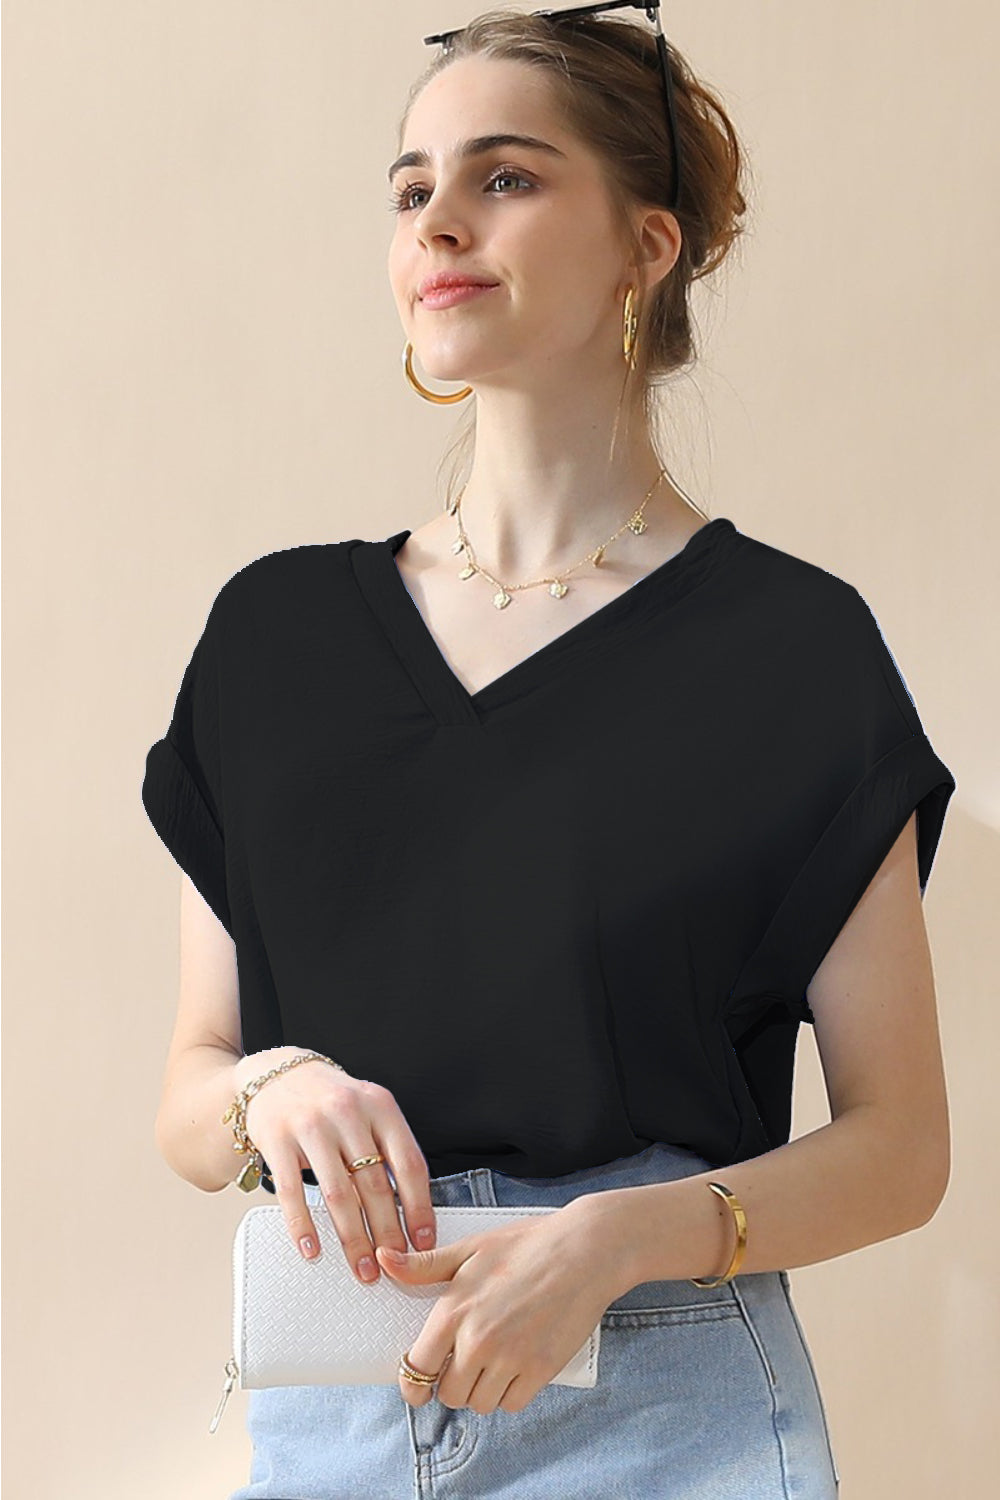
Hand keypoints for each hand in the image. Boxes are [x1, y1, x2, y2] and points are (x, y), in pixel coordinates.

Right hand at [233, 1048, 436, 1282]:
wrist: (277, 1072)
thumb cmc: (331, 1100)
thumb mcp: (369, 1109)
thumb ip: (389, 1148)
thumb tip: (414, 1209)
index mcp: (380, 1106)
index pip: (409, 1164)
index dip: (419, 1208)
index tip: (424, 1240)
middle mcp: (348, 1112)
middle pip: (375, 1185)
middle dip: (387, 1233)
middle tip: (394, 1264)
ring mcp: (311, 1125)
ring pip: (338, 1194)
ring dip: (352, 1238)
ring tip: (361, 1267)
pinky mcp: (278, 1139)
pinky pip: (293, 1192)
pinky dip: (303, 1226)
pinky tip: (312, 1249)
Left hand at [375, 1199, 622, 1414]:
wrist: (584, 1250)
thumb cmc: (526, 1245)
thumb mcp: (471, 1249)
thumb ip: (424, 1266)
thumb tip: (382, 1261)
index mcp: (454, 1311)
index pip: (416, 1369)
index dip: (413, 1382)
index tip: (419, 1382)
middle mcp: (478, 1341)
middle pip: (448, 1395)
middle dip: (453, 1383)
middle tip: (466, 1362)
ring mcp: (511, 1359)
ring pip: (480, 1403)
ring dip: (482, 1390)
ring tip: (493, 1361)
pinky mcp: (541, 1370)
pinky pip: (513, 1404)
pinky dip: (511, 1393)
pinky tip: (516, 1368)